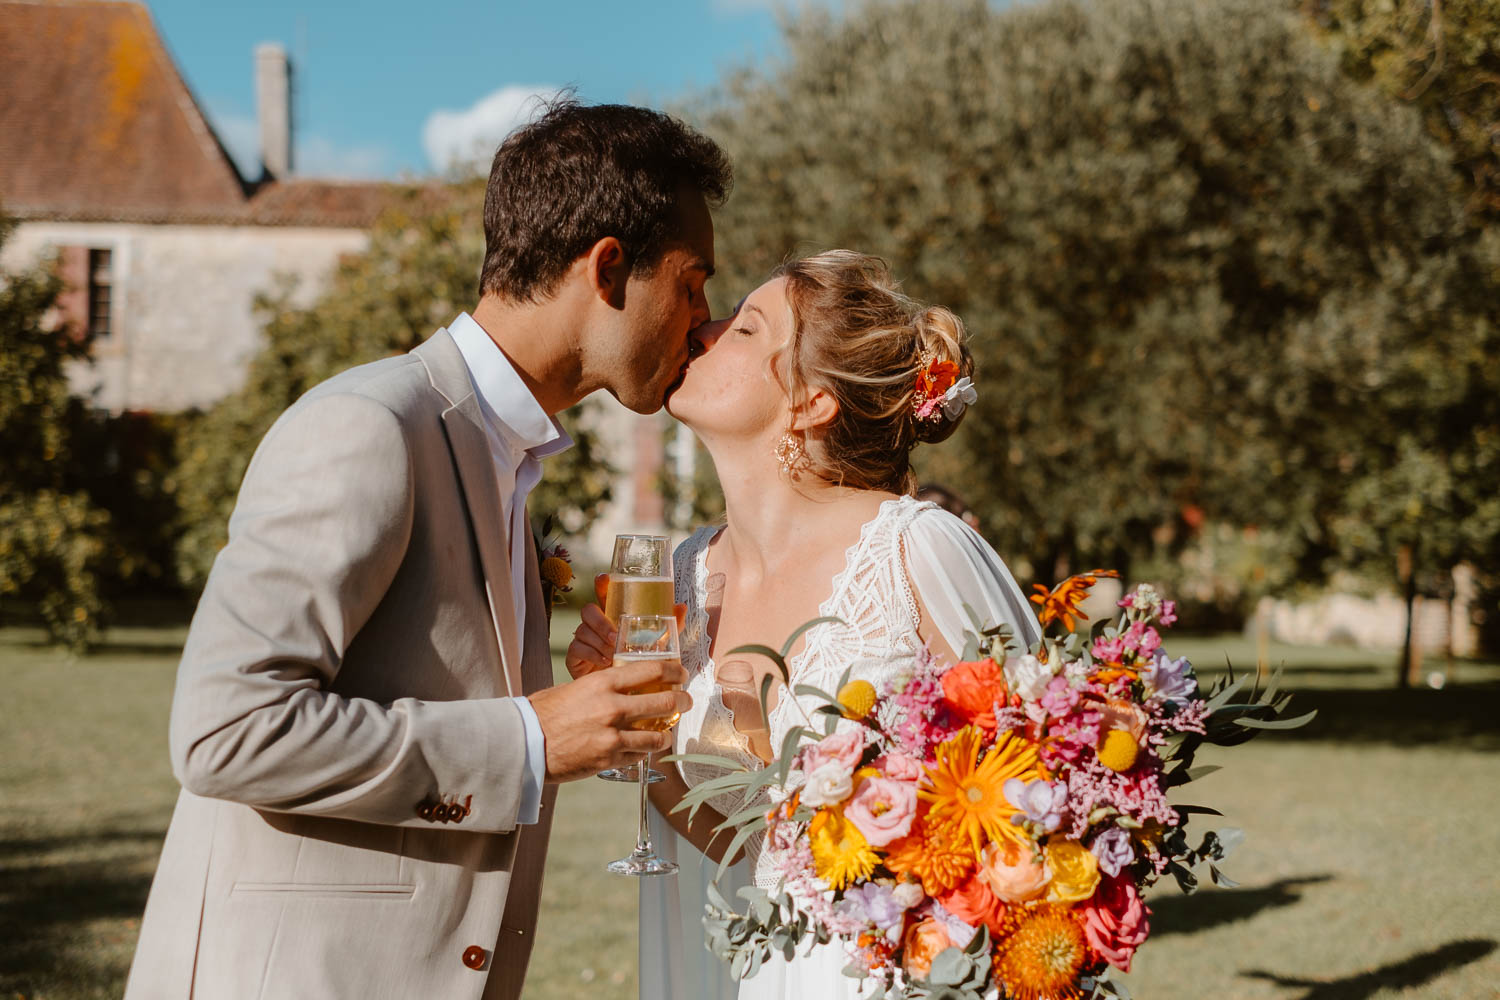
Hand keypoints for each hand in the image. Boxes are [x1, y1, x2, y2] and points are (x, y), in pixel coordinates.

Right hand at [528, 657, 692, 782]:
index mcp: (603, 683)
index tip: (680, 674)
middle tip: (685, 701)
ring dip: (666, 733)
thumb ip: (600, 687)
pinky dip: (644, 751)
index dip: (673, 671)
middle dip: (681, 701)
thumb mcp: (574, 688)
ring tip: (667, 732)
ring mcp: (613, 735)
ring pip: (656, 735)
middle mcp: (612, 707)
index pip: (651, 671)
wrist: (525, 743)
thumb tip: (621, 687)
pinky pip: (638, 754)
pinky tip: (644, 748)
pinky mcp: (609, 758)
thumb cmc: (543, 713)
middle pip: (663, 702)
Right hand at [567, 574, 688, 678]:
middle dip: (601, 622)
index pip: (604, 594)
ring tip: (612, 654)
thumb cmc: (632, 662)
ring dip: (599, 642)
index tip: (604, 579)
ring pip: (583, 630)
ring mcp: (583, 638)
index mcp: (612, 616)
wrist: (615, 691)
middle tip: (615, 637)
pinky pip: (577, 648)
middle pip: (588, 610)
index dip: (602, 584)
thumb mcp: (651, 644)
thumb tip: (681, 607)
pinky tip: (604, 662)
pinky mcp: (574, 655)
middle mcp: (595, 624)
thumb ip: (665, 627)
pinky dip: (592, 655)